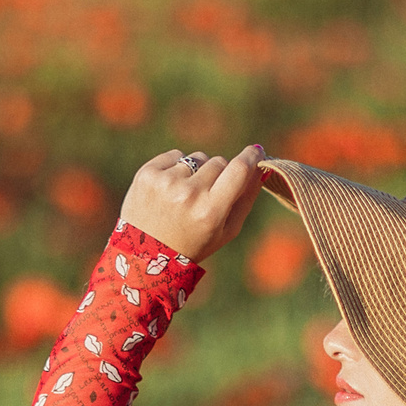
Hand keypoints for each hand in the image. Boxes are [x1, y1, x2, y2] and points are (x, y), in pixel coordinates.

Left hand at [119, 145, 264, 260]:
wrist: (144, 254)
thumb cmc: (192, 244)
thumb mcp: (225, 231)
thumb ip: (246, 199)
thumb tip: (261, 167)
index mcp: (210, 211)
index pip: (239, 169)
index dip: (252, 157)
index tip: (257, 151)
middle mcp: (188, 194)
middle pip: (219, 162)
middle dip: (218, 174)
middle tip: (206, 196)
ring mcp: (165, 182)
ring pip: (197, 158)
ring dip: (195, 172)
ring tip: (183, 197)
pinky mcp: (147, 174)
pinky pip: (175, 155)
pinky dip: (175, 168)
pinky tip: (168, 190)